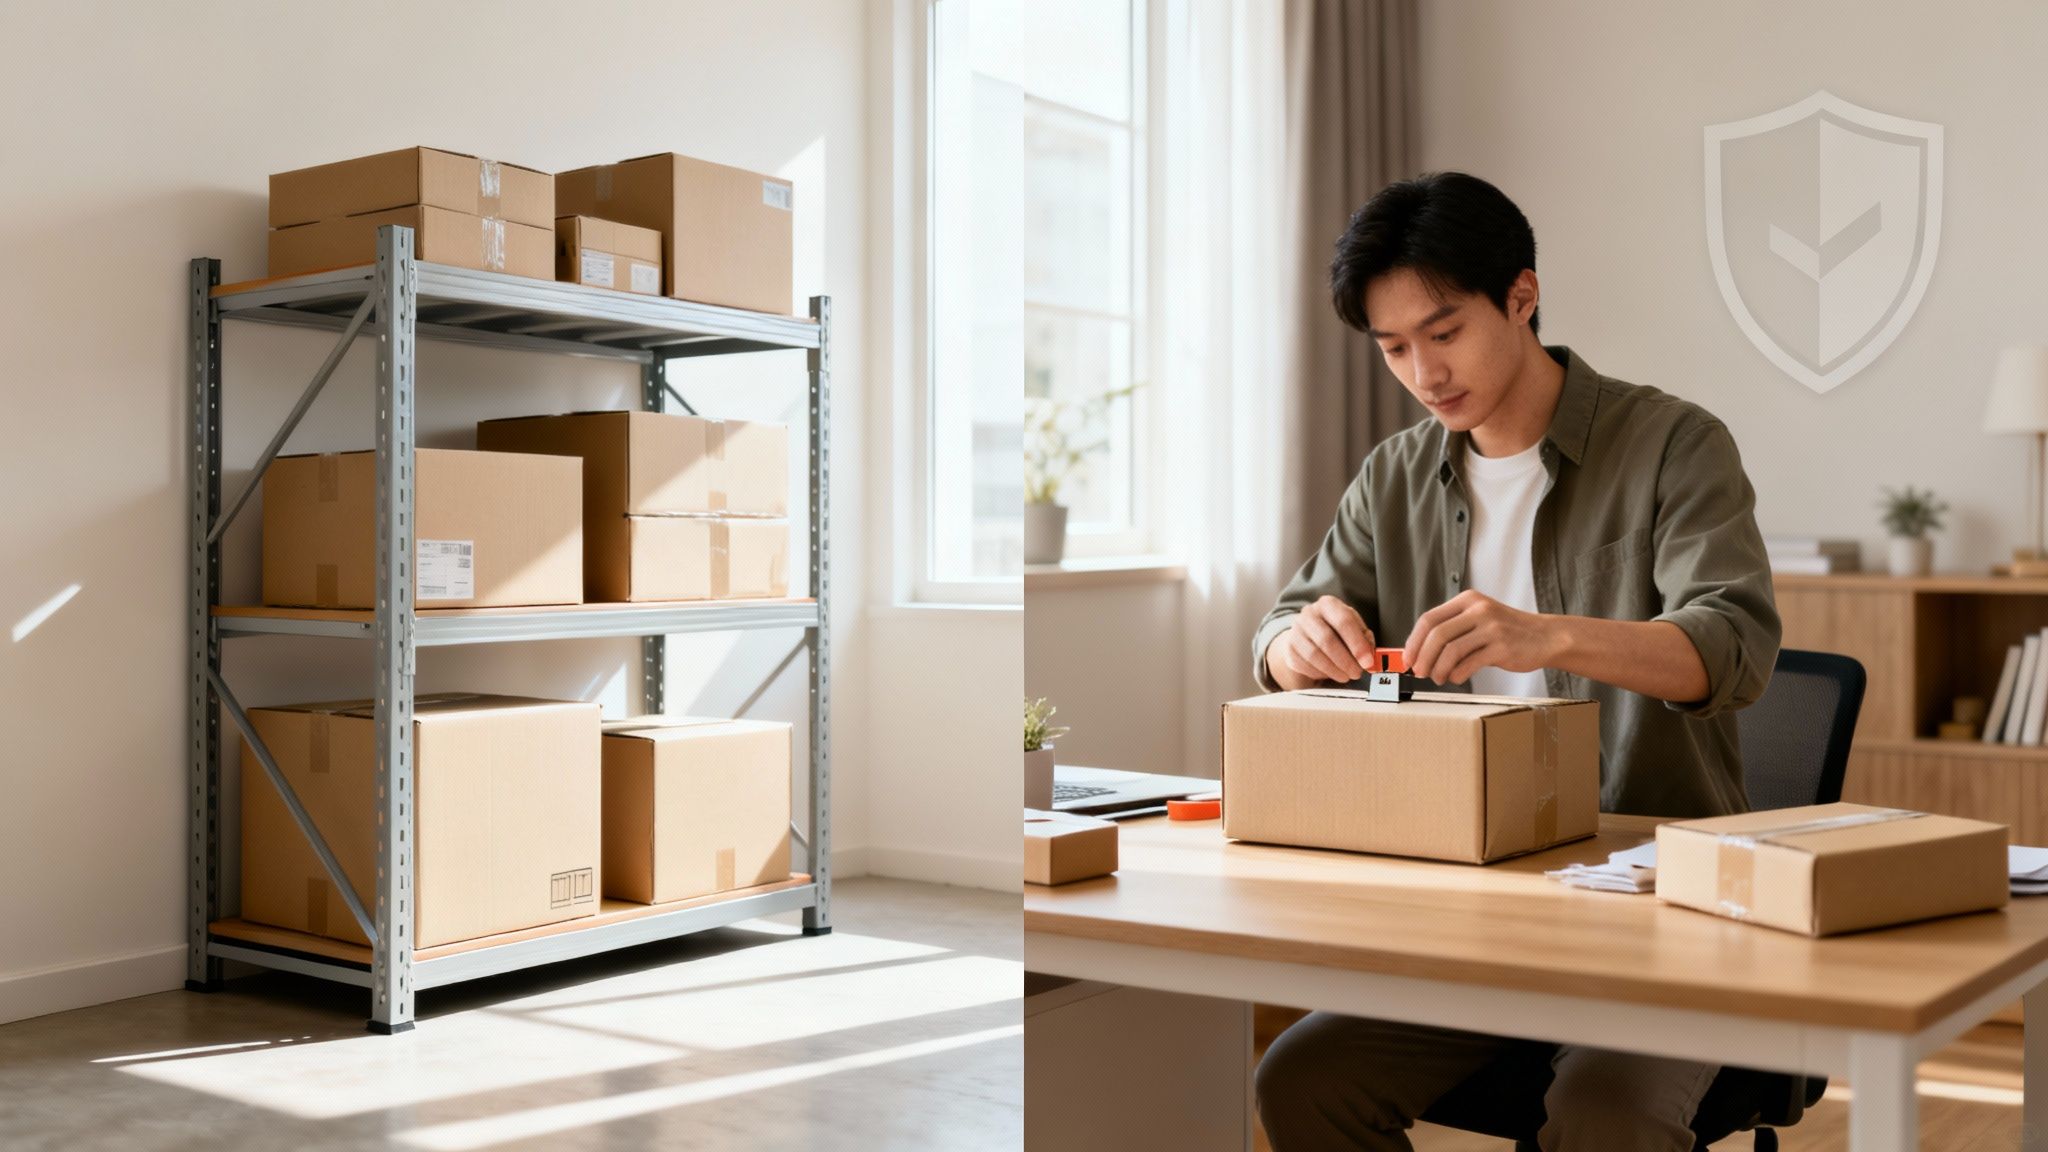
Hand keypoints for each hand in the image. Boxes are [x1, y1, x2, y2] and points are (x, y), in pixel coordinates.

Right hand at [1267, 596, 1375, 689]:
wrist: (1308, 633)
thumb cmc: (1337, 630)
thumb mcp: (1354, 627)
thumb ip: (1365, 639)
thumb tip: (1369, 657)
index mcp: (1328, 604)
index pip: (1344, 622)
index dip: (1357, 644)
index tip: (1367, 662)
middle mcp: (1309, 614)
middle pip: (1327, 640)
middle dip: (1345, 661)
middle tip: (1357, 673)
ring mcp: (1296, 631)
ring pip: (1314, 655)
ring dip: (1334, 670)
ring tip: (1346, 676)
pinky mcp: (1289, 649)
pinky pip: (1305, 665)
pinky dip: (1320, 673)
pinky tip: (1330, 673)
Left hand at [1403, 590, 1562, 685]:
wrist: (1546, 637)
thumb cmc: (1507, 631)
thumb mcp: (1480, 618)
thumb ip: (1453, 629)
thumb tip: (1420, 652)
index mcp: (1468, 600)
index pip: (1429, 619)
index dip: (1413, 641)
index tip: (1407, 658)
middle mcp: (1479, 610)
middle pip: (1437, 635)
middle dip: (1423, 657)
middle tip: (1419, 672)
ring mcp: (1491, 628)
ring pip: (1451, 651)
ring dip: (1438, 669)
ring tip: (1438, 678)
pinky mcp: (1502, 648)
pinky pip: (1469, 664)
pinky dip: (1457, 675)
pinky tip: (1456, 677)